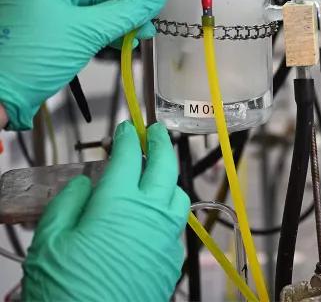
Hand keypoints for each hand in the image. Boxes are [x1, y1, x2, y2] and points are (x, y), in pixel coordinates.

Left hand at [0, 0, 166, 129]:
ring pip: (99, 1)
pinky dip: (109, 29)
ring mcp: (50, 7)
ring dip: (122, 17)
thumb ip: (127, 12)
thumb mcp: (86, 32)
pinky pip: (90, 19)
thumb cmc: (22, 58)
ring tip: (139, 34)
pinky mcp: (54, 28)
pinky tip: (124, 40)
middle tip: (148, 15)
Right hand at [22, 121, 189, 301]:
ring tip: (158, 173)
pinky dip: (166, 213)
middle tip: (157, 132)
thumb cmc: (65, 290)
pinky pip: (174, 226)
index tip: (128, 127)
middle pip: (164, 166)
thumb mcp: (49, 242)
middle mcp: (150, 214)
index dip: (128, 138)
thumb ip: (68, 204)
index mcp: (118, 202)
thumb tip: (84, 184)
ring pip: (177, 195)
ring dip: (169, 178)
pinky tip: (152, 217)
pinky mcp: (171, 260)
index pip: (129, 156)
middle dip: (161, 144)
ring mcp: (165, 237)